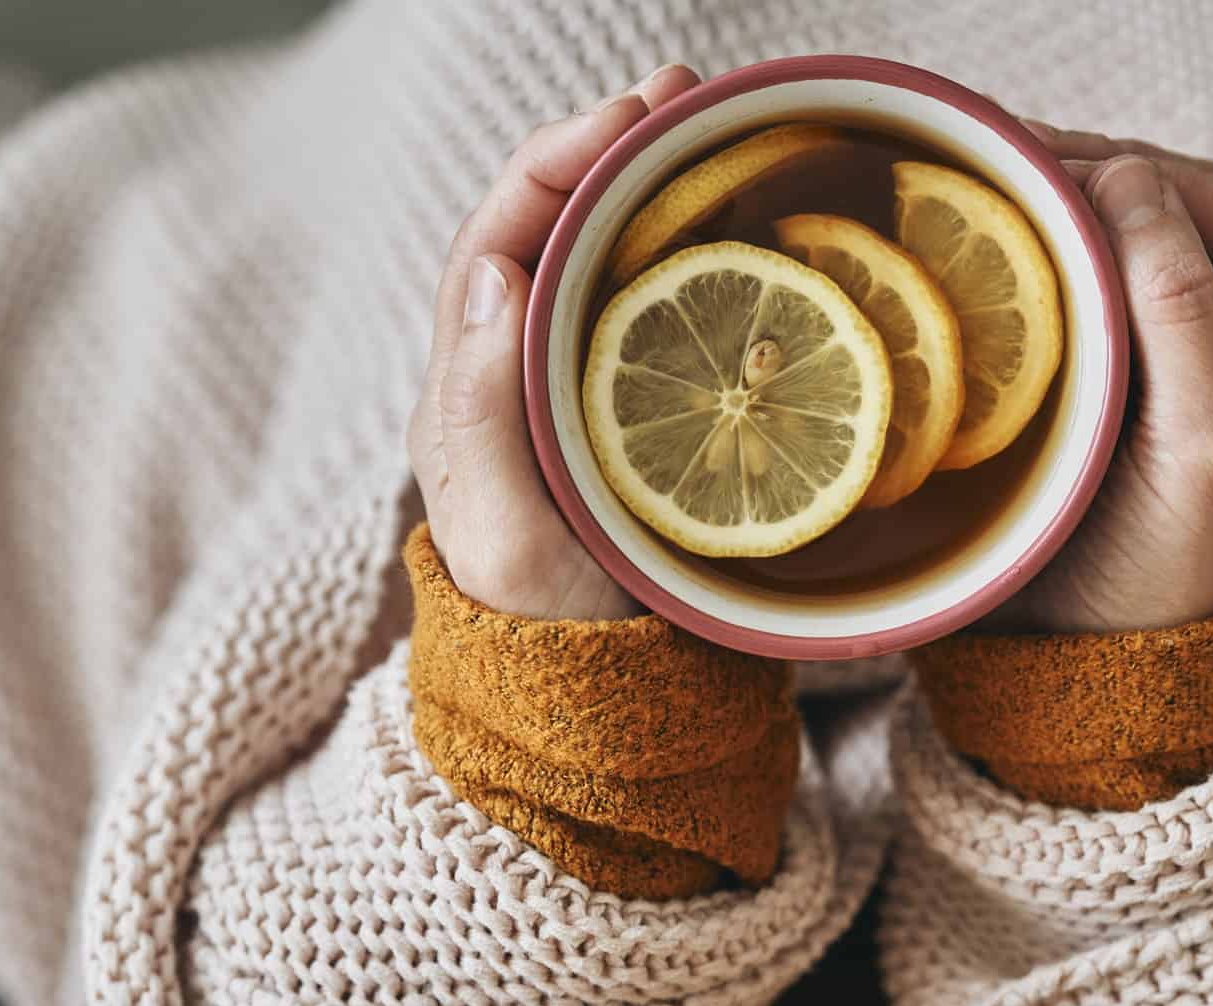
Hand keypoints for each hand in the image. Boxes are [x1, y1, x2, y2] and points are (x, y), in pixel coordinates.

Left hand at [404, 64, 701, 620]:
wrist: (601, 704)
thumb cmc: (548, 632)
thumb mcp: (509, 537)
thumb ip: (484, 414)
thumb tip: (493, 270)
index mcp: (469, 387)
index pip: (500, 239)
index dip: (557, 164)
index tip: (627, 119)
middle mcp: (515, 370)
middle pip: (552, 227)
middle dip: (612, 148)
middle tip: (686, 94)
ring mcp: (579, 388)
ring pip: (604, 260)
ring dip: (654, 185)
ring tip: (715, 127)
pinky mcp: (637, 411)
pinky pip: (655, 309)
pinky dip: (693, 250)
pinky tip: (743, 222)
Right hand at [995, 126, 1212, 633]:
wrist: (1089, 676)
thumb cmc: (1169, 582)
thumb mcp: (1205, 451)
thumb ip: (1185, 319)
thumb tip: (1135, 183)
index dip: (1172, 184)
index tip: (1084, 170)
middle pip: (1185, 226)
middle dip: (1110, 182)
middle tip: (1020, 158)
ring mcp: (1171, 370)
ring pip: (1128, 256)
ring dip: (1069, 213)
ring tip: (997, 183)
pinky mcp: (1105, 392)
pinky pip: (1079, 301)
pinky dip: (1042, 263)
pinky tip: (992, 244)